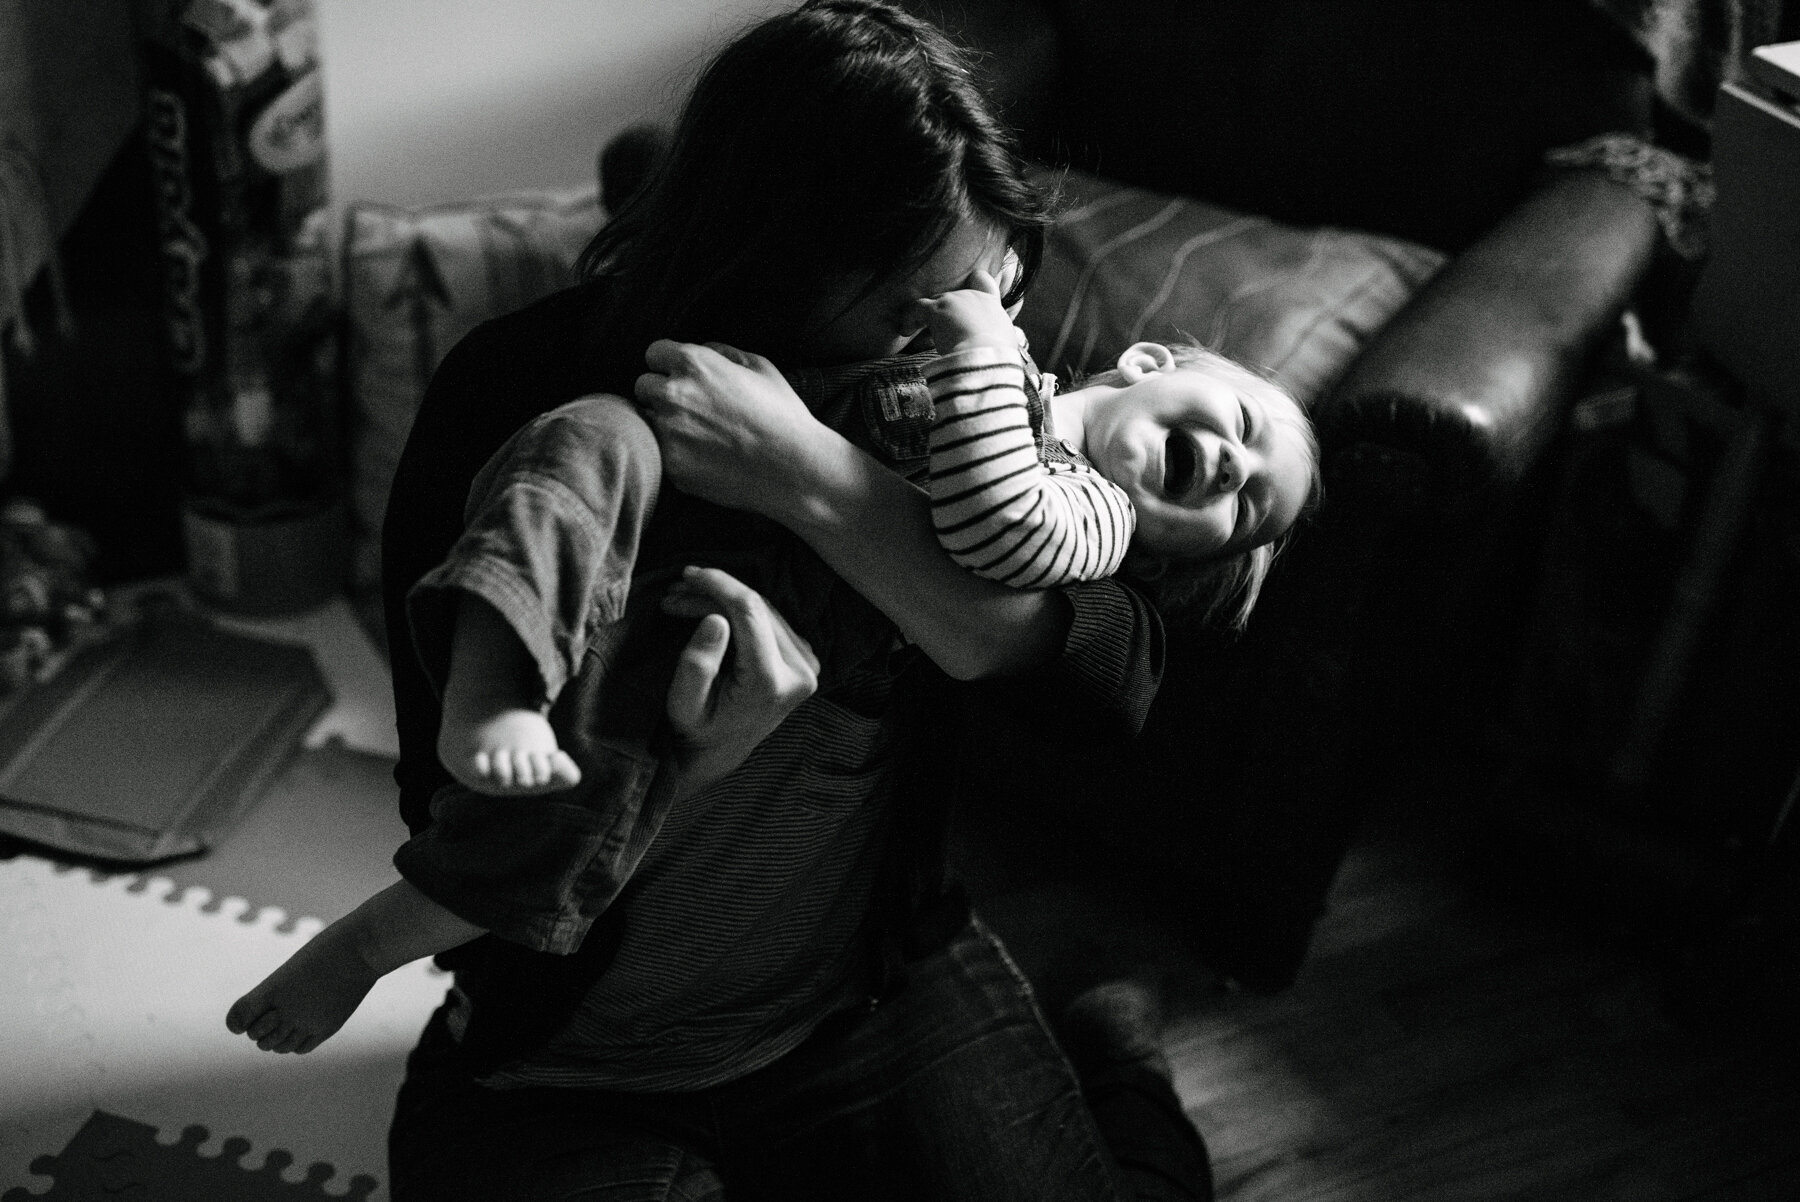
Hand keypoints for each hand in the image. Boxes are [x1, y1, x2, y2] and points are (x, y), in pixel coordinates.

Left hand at [635, 339, 824, 518]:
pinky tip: (702, 456)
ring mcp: (668, 432)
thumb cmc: (782, 415)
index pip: (654, 353)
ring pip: (646, 420)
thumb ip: (722, 352)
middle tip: (689, 408)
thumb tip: (700, 348)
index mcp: (694, 364)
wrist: (794, 468)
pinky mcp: (671, 465)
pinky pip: (659, 452)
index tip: (681, 376)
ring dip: (663, 423)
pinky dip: (674, 452)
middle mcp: (673, 394)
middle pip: (643, 386)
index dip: (669, 364)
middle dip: (661, 393)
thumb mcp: (760, 367)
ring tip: (697, 434)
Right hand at [659, 565, 819, 796]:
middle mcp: (799, 672)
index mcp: (772, 683)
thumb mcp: (683, 704)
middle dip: (712, 592)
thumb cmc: (697, 729)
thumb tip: (715, 619)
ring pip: (763, 608)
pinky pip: (769, 618)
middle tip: (673, 593)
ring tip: (684, 599)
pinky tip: (710, 607)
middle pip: (756, 607)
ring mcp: (807, 664)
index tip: (687, 575)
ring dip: (723, 598)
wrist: (721, 751)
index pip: (750, 613)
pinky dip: (738, 608)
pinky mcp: (804, 657)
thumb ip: (697, 665)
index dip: (718, 585)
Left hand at [909, 267, 1022, 358]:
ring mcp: (953, 300)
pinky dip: (909, 318)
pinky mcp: (936, 309)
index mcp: (991, 304)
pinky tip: (905, 330)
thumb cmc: (997, 357)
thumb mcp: (1008, 344)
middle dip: (945, 311)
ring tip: (917, 331)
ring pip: (934, 302)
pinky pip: (917, 308)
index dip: (971, 285)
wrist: (985, 357)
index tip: (963, 301)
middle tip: (939, 329)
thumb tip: (1013, 343)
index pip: (982, 280)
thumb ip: (1005, 337)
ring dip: (927, 316)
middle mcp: (972, 296)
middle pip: (952, 296)